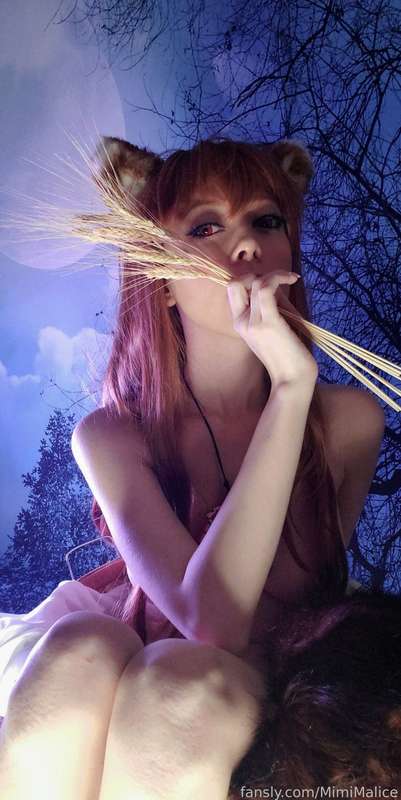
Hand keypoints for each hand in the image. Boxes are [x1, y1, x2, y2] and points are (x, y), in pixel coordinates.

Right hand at [226, 271, 318, 388]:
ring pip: (255, 282)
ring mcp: (252, 322)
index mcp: (240, 323)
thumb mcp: (273, 326)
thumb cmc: (288, 355)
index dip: (249, 279)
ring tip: (290, 278)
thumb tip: (275, 283)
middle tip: (278, 279)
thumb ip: (270, 306)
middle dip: (257, 273)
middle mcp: (241, 322)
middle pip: (235, 283)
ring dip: (275, 274)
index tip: (270, 281)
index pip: (233, 290)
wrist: (292, 379)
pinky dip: (279, 277)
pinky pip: (266, 288)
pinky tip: (293, 278)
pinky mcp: (268, 323)